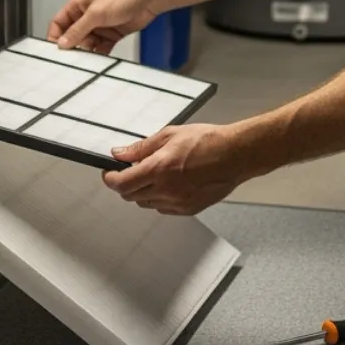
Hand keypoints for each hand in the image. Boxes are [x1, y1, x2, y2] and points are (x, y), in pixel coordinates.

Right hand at [47, 0, 158, 53]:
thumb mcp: (96, 13)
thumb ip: (78, 29)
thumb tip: (62, 42)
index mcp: (78, 6)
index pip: (59, 23)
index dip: (55, 36)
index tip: (55, 50)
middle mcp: (87, 16)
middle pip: (72, 36)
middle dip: (73, 46)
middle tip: (73, 57)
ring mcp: (99, 26)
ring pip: (86, 44)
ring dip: (87, 51)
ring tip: (89, 57)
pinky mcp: (111, 35)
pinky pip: (100, 48)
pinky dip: (99, 54)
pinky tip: (100, 58)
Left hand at [101, 124, 253, 214]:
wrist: (235, 155)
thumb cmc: (208, 141)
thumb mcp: (170, 135)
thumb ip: (141, 148)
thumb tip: (120, 153)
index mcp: (159, 169)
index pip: (122, 184)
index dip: (110, 179)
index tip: (109, 173)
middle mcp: (166, 190)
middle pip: (131, 196)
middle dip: (125, 184)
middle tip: (129, 171)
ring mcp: (178, 203)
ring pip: (146, 204)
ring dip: (142, 192)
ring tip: (153, 175)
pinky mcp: (189, 209)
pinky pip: (163, 208)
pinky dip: (158, 198)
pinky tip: (168, 184)